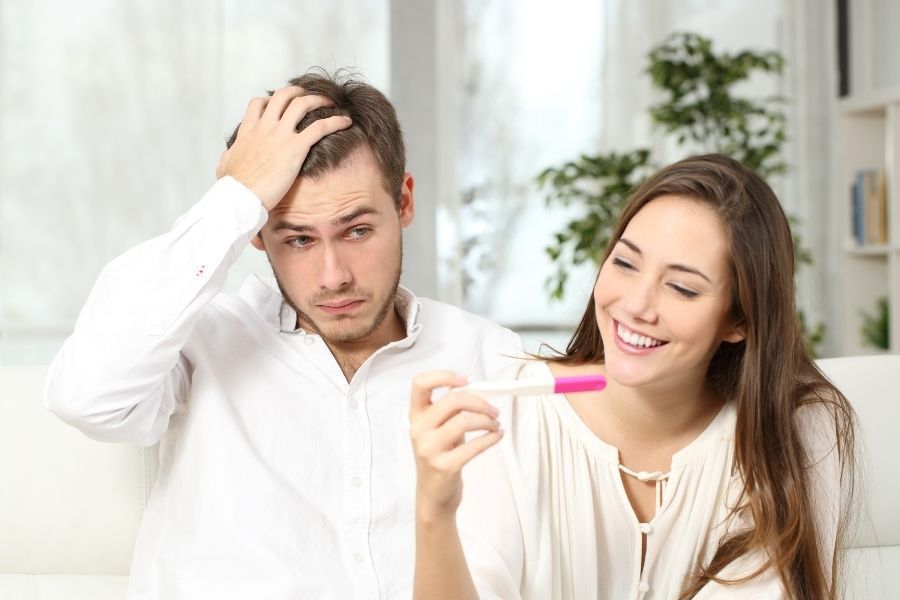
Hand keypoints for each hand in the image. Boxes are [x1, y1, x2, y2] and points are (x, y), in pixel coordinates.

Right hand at [216, 86, 351, 209]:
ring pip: (302, 104)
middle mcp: (265, 127)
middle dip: (298, 92)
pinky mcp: (295, 147)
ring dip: (319, 99)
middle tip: (309, 97)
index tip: (282, 105)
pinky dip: (335, 121)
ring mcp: (280, 134)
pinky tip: (346, 121)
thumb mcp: (224, 165)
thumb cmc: (232, 187)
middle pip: (283, 96)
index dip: (272, 100)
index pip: (259, 103)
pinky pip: (320, 127)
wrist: (240, 196)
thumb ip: (229, 156)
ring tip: (330, 103)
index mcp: (248, 131)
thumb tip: (228, 155)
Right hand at [409, 371, 502, 522]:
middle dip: (479, 402)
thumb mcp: (438, 430)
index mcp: (416, 417)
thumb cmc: (440, 457)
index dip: (444, 376)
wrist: (433, 496)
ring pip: (464, 421)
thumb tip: (480, 392)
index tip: (467, 380)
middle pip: (452, 400)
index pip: (420, 384)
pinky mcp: (443, 466)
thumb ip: (450, 411)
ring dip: (487, 420)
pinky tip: (497, 436)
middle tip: (494, 410)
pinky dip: (491, 438)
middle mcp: (418, 430)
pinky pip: (474, 446)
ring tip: (496, 424)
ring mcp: (428, 449)